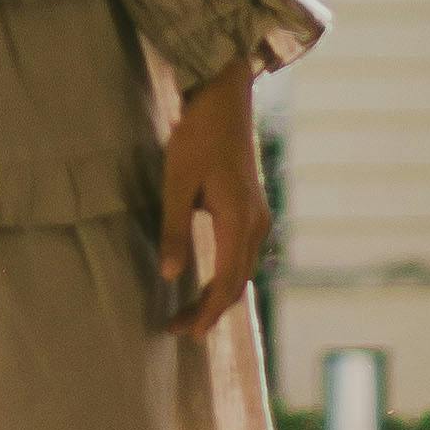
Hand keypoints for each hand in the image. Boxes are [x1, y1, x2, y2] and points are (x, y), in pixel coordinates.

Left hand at [158, 67, 269, 343]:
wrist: (225, 98)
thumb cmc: (197, 135)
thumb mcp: (177, 181)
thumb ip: (175, 230)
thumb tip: (171, 276)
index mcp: (239, 221)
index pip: (226, 283)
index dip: (206, 312)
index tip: (184, 332)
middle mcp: (256, 224)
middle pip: (237, 283)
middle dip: (210, 310)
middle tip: (178, 330)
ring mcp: (259, 216)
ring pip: (242, 270)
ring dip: (219, 295)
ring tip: (190, 312)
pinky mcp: (254, 208)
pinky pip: (244, 254)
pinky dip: (227, 275)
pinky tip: (209, 280)